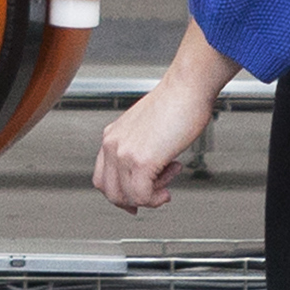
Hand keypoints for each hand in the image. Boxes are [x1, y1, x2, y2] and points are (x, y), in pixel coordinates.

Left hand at [92, 84, 215, 213]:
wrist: (187, 88)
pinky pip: (141, 196)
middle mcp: (113, 144)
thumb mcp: (147, 128)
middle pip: (109, 191)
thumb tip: (149, 171)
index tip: (134, 201)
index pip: (102, 177)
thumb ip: (141, 148)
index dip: (119, 194)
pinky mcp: (141, 161)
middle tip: (155, 194)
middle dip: (134, 199)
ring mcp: (124, 153)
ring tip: (167, 181)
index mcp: (113, 135)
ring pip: (125, 197)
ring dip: (149, 197)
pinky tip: (166, 190)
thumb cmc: (177, 102)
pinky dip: (155, 199)